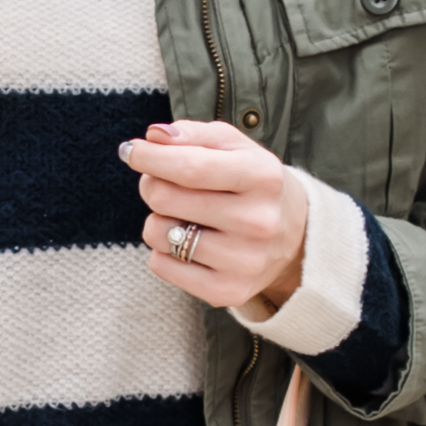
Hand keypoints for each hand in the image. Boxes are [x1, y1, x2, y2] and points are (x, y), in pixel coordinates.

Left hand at [121, 121, 310, 323]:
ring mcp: (245, 261)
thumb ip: (193, 134)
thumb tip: (153, 137)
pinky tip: (187, 243)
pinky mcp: (228, 291)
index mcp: (262, 177)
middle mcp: (258, 221)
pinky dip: (162, 251)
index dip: (150, 157)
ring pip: (158, 233)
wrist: (295, 238)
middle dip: (151, 184)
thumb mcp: (234, 147)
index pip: (190, 166)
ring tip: (182, 216)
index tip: (130, 151)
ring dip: (157, 219)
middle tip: (162, 183)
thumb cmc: (251, 183)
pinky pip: (160, 266)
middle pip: (165, 198)